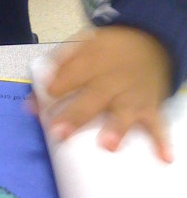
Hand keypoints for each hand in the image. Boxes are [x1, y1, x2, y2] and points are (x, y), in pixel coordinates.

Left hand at [43, 27, 173, 161]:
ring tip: (108, 145)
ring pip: (124, 111)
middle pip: (93, 96)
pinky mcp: (150, 106)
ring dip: (116, 128)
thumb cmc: (106, 50)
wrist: (149, 41)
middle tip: (59, 132)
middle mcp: (113, 78)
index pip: (73, 72)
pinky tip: (164, 156)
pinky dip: (162, 140)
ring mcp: (132, 93)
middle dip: (76, 115)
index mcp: (93, 59)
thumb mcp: (81, 45)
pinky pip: (157, 124)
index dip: (59, 83)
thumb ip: (57, 67)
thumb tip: (34, 95)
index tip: (47, 94)